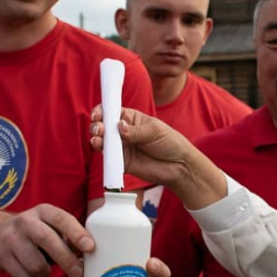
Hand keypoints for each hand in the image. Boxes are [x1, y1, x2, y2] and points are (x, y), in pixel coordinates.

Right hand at [0, 203, 94, 276]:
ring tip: (47, 271)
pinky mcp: (0, 256)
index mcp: (42, 211)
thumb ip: (68, 236)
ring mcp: (10, 238)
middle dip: (66, 259)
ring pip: (35, 264)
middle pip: (47, 240)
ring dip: (46, 273)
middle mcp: (25, 222)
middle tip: (77, 272)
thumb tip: (90, 253)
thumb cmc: (33, 232)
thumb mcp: (49, 225)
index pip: (61, 219)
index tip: (90, 247)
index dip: (76, 233)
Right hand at [89, 108, 205, 191]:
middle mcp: (123, 132)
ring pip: (103, 142)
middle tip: (100, 128)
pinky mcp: (122, 163)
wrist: (179, 166)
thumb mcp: (154, 131)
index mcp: (130, 118)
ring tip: (98, 138)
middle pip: (103, 126)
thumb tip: (119, 127)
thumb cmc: (170, 142)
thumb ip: (135, 131)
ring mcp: (121, 147)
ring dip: (97, 138)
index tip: (97, 114)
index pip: (111, 111)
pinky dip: (103, 154)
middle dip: (97, 125)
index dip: (102, 111)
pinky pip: (109, 158)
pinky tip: (102, 149)